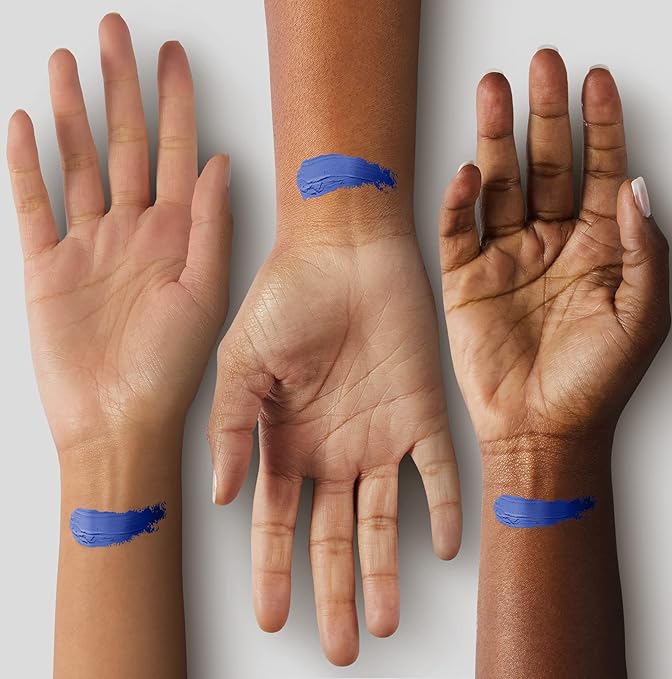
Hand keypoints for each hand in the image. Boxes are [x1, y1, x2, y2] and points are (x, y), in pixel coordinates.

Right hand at [7, 14, 230, 455]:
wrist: (117, 421)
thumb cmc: (168, 369)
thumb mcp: (205, 295)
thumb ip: (212, 228)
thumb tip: (224, 163)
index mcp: (177, 238)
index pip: (178, 154)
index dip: (176, 103)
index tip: (174, 56)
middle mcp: (134, 233)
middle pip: (125, 144)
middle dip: (121, 88)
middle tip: (115, 32)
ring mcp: (89, 246)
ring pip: (79, 163)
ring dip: (73, 113)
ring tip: (68, 63)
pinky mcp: (47, 266)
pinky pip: (34, 203)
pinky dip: (26, 164)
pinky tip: (26, 124)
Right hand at [209, 228, 460, 664]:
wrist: (344, 250)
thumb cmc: (288, 296)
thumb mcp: (241, 363)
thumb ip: (230, 428)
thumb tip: (222, 494)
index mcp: (287, 440)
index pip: (279, 521)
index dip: (275, 571)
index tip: (274, 618)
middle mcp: (334, 447)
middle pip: (333, 535)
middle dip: (336, 591)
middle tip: (343, 647)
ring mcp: (380, 434)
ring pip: (385, 518)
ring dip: (385, 569)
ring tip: (385, 622)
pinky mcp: (424, 411)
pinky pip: (439, 471)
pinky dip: (445, 508)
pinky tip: (444, 547)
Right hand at [439, 49, 669, 451]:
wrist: (540, 432)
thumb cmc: (594, 383)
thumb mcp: (642, 316)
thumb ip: (644, 249)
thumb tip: (640, 185)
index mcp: (598, 249)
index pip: (602, 171)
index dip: (600, 124)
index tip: (595, 80)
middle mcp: (551, 244)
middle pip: (548, 165)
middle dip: (545, 115)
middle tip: (542, 66)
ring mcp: (507, 259)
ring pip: (500, 186)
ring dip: (496, 140)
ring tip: (493, 93)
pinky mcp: (467, 280)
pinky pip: (460, 230)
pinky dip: (460, 201)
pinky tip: (467, 174)